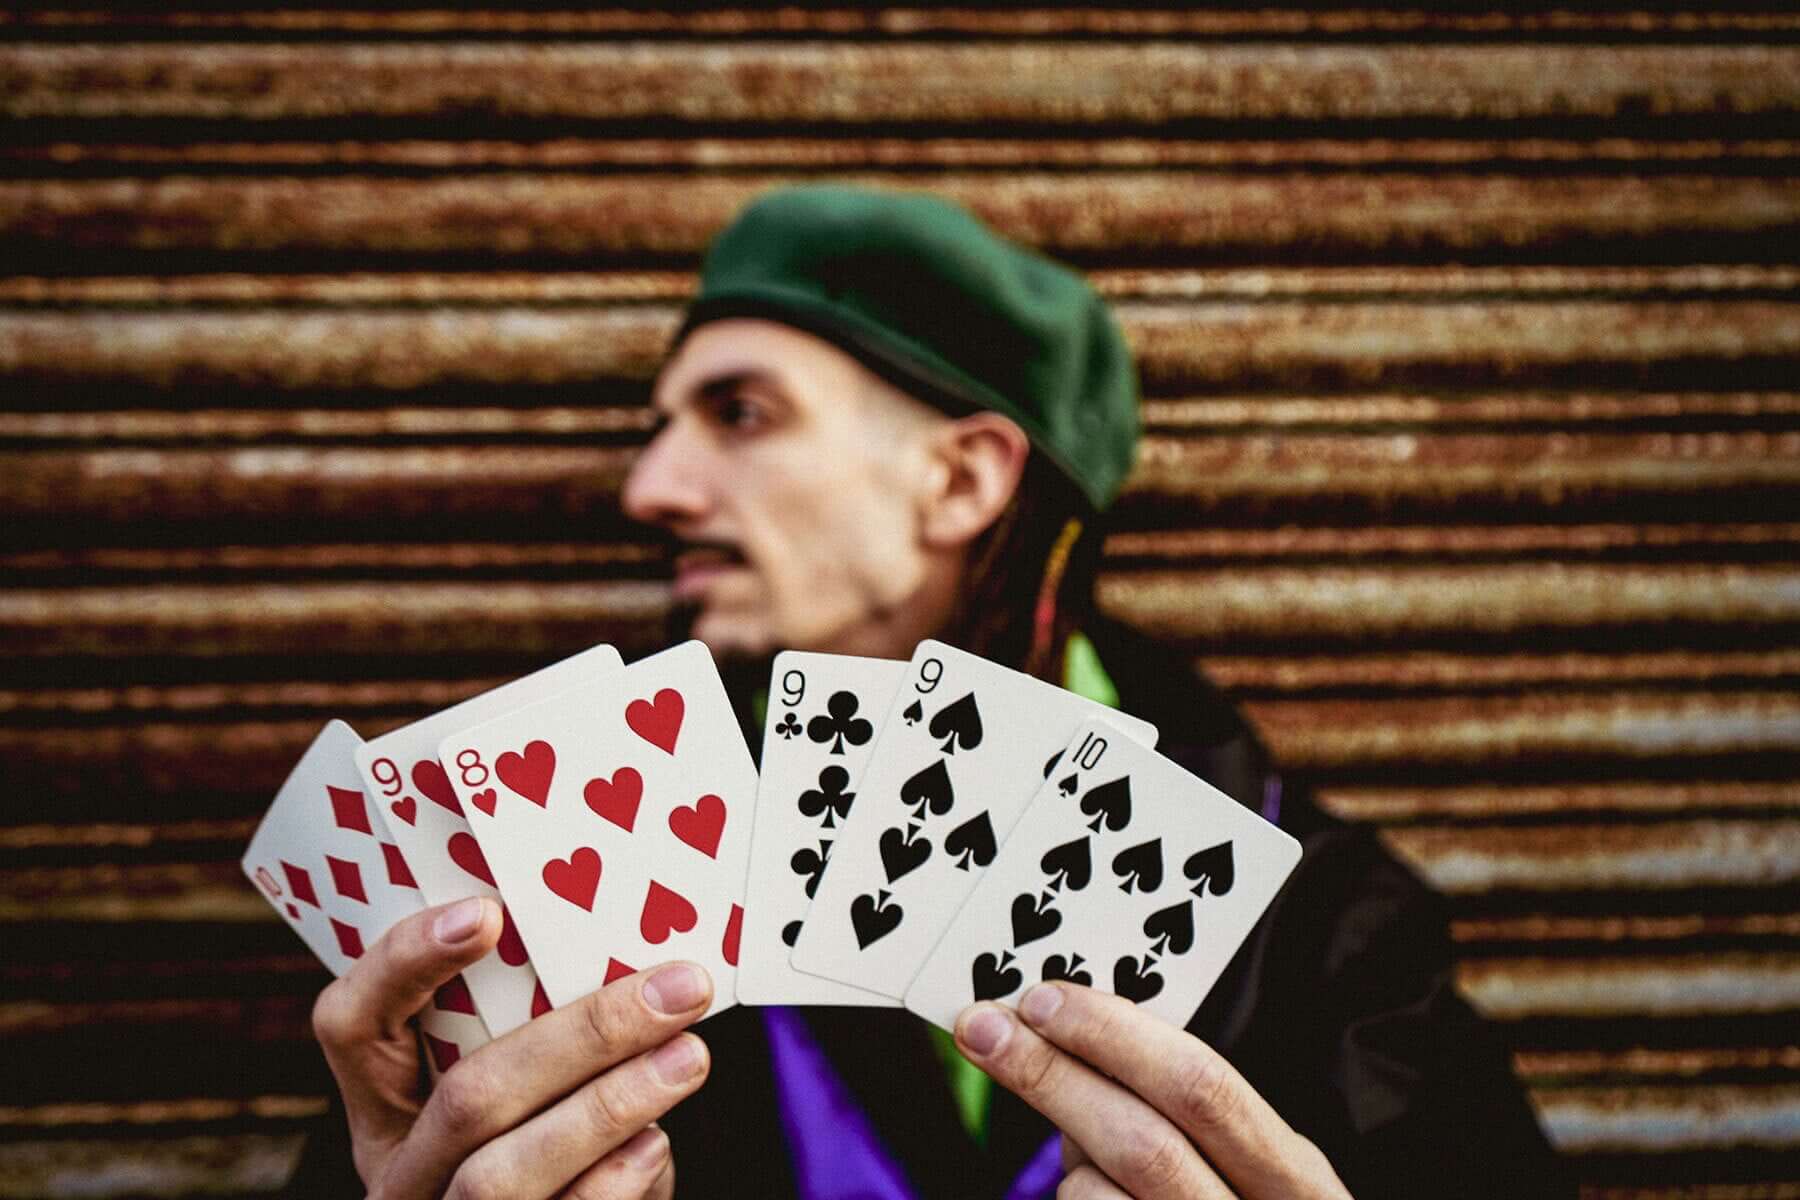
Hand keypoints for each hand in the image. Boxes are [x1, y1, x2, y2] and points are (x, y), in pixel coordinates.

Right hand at [311, 896, 712, 1197]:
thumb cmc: (550, 1135)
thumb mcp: (523, 1083)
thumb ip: (542, 1030)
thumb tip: (640, 959)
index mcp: (385, 1100)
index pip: (354, 1022)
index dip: (406, 962)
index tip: (486, 913)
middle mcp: (400, 1169)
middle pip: (466, 1097)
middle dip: (583, 1036)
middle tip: (675, 988)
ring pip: (500, 1174)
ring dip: (607, 1108)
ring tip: (687, 1056)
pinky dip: (611, 1183)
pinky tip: (655, 1141)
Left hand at [955, 983, 1350, 1198]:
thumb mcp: (1257, 1164)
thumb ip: (1191, 1111)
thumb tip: (1071, 1040)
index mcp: (1301, 1183)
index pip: (1204, 1089)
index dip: (1115, 1035)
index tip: (1042, 997)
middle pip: (1141, 1144)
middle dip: (1051, 1075)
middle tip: (983, 1028)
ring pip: (1096, 1194)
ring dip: (1068, 1154)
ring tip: (1085, 1141)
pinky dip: (1072, 1193)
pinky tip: (1096, 1190)